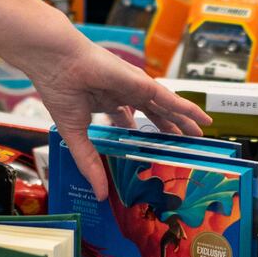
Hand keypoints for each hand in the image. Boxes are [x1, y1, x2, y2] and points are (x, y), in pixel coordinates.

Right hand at [11, 33, 210, 199]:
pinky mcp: (141, 83)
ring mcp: (134, 87)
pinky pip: (169, 99)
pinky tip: (200, 118)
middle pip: (153, 114)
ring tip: (198, 132)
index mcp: (105, 101)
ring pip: (165, 107)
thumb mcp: (75, 134)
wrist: (57, 63)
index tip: (150, 148)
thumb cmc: (60, 89)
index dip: (140, 135)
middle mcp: (123, 93)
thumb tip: (99, 193)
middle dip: (168, 128)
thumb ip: (89, 162)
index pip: (129, 121)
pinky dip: (186, 108)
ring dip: (183, 119)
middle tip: (182, 143)